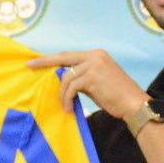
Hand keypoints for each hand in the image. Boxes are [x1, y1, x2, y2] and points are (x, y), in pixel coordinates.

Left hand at [27, 49, 147, 118]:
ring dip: (62, 93)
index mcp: (97, 55)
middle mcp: (95, 56)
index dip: (52, 59)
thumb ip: (81, 77)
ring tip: (65, 105)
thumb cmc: (116, 97)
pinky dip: (67, 99)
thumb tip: (63, 80)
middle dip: (45, 62)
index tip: (36, 61)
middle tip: (29, 66)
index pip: (69, 55)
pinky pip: (71, 88)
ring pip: (66, 77)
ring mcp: (94, 65)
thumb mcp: (97, 82)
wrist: (134, 104)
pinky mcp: (92, 77)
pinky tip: (69, 108)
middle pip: (63, 57)